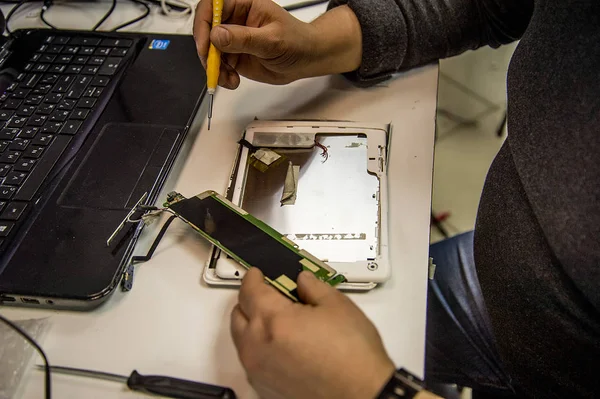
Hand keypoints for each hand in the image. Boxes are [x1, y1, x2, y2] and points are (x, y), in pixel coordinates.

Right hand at [193, 0, 361, 88]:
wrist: (306, 59)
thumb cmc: (297, 41)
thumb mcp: (273, 40)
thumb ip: (244, 38)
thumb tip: (218, 35)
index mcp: (244, 5)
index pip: (213, 6)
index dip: (204, 22)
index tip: (206, 42)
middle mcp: (235, 20)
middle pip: (206, 29)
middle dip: (206, 50)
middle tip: (213, 65)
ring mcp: (233, 39)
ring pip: (209, 50)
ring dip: (214, 67)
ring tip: (228, 78)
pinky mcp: (234, 56)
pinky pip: (218, 65)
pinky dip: (220, 75)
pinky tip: (232, 80)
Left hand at [231, 268, 394, 398]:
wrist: (363, 394)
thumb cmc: (354, 357)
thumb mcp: (337, 306)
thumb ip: (313, 287)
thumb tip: (303, 281)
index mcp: (273, 320)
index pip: (249, 291)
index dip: (253, 278)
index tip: (257, 275)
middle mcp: (258, 346)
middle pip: (238, 314)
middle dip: (250, 301)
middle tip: (270, 295)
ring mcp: (258, 370)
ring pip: (242, 339)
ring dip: (253, 325)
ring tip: (279, 321)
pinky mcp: (264, 388)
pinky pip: (252, 361)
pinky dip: (260, 348)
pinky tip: (282, 345)